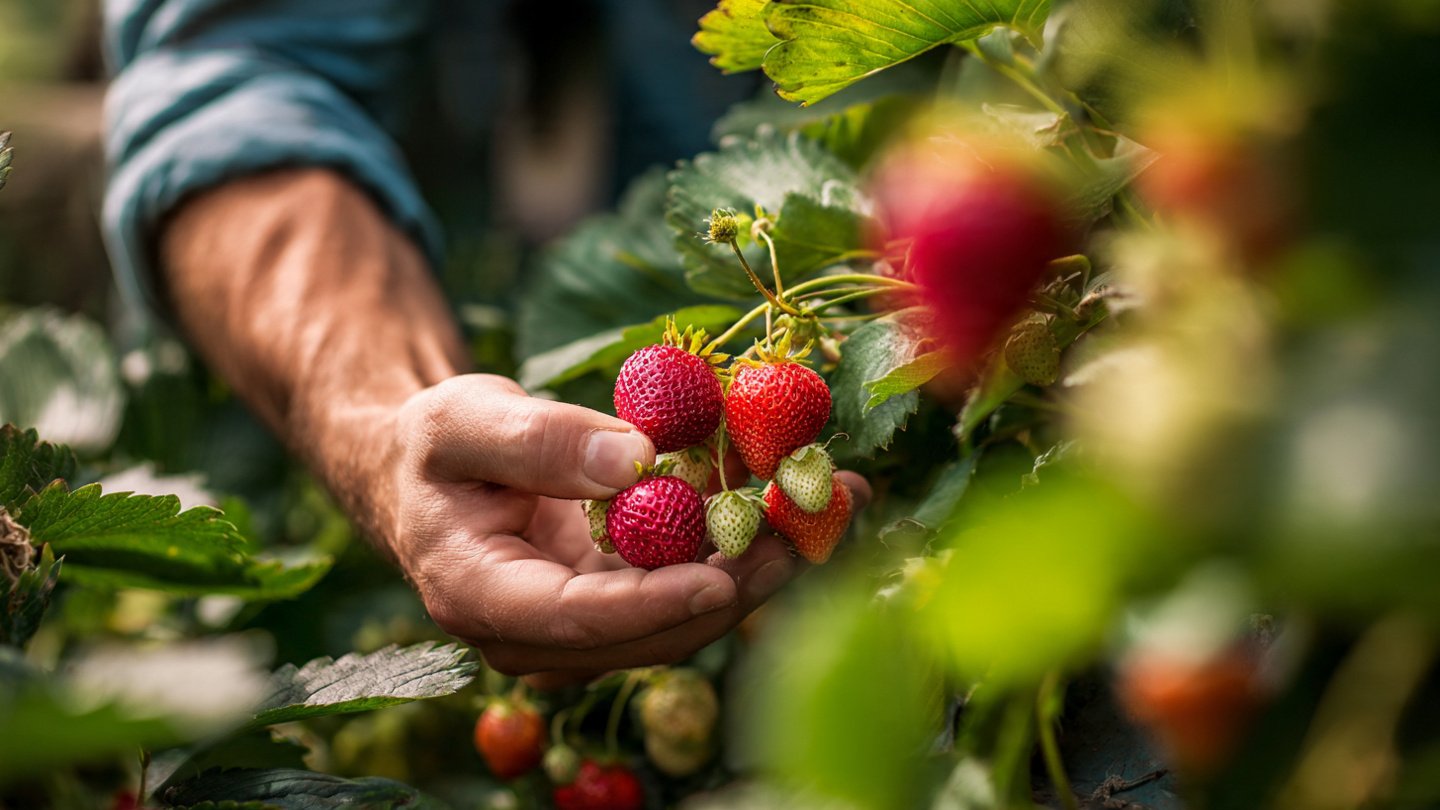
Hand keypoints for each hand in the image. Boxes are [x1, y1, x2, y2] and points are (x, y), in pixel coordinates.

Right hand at [377, 373, 868, 677]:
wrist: (429, 469)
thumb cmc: (432, 444)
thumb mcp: (465, 421)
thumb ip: (540, 441)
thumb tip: (635, 460)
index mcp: (482, 597)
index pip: (578, 618)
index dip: (655, 603)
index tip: (724, 576)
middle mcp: (538, 632)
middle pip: (652, 628)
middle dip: (739, 580)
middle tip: (809, 522)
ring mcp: (585, 622)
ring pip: (684, 612)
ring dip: (762, 562)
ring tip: (833, 501)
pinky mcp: (620, 597)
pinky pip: (688, 580)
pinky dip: (744, 543)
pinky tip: (799, 499)